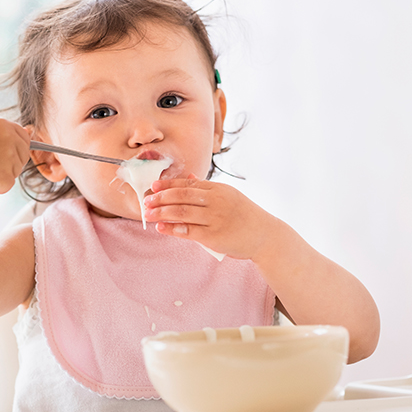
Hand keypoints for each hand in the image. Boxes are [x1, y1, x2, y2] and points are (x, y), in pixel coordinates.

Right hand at [0, 117, 30, 194]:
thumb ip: (4, 132)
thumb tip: (29, 131)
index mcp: (1, 123)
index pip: (24, 136)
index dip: (13, 149)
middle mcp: (7, 136)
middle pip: (24, 154)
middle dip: (10, 163)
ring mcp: (7, 155)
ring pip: (16, 171)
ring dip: (2, 175)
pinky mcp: (5, 175)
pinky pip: (9, 186)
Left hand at [143, 175, 278, 259]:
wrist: (265, 236)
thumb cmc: (244, 216)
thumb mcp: (228, 196)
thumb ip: (206, 187)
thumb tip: (187, 175)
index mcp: (218, 189)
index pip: (187, 183)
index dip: (168, 185)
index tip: (153, 186)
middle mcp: (216, 201)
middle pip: (182, 196)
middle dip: (161, 198)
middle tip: (146, 201)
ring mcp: (215, 218)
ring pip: (182, 212)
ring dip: (162, 212)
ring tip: (148, 214)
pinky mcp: (213, 236)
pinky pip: (188, 231)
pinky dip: (172, 228)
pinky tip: (161, 227)